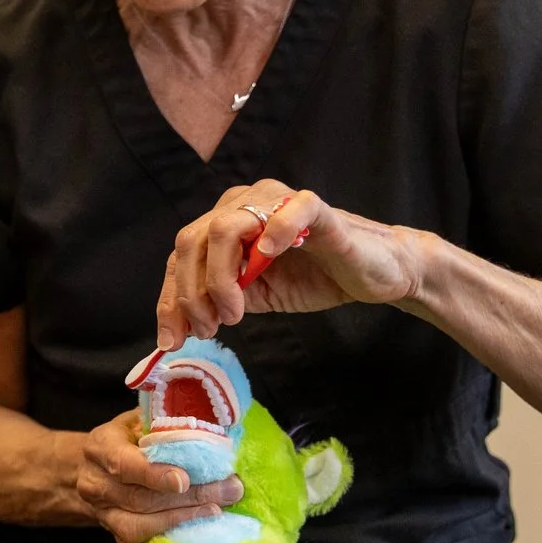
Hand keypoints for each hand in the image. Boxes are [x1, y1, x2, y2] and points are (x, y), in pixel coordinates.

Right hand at [74, 411, 242, 542]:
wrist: (96, 464)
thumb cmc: (130, 435)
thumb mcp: (143, 420)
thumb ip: (167, 427)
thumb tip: (210, 433)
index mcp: (101, 446)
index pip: (125, 464)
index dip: (154, 474)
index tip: (184, 481)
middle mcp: (94, 482)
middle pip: (140, 498)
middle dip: (188, 498)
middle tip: (228, 491)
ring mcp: (100, 511)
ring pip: (137, 526)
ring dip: (180, 521)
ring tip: (215, 512)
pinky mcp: (110, 532)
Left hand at [156, 179, 430, 349]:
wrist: (371, 273)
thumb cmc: (312, 278)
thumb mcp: (255, 296)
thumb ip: (218, 301)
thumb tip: (175, 331)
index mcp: (224, 222)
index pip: (181, 256)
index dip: (170, 298)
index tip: (171, 340)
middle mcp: (244, 203)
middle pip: (193, 240)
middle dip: (191, 292)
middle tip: (209, 328)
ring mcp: (277, 202)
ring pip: (226, 227)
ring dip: (221, 277)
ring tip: (235, 312)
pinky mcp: (316, 210)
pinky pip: (290, 210)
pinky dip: (273, 232)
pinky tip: (266, 258)